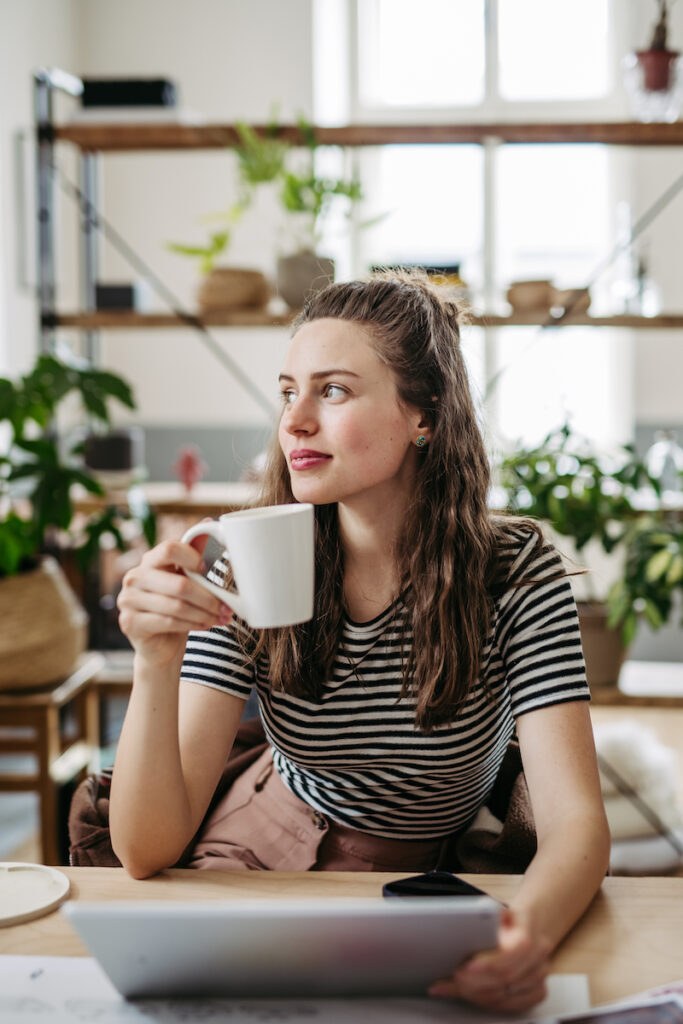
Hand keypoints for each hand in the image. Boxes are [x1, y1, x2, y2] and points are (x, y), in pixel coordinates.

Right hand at [117, 535, 233, 665]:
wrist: (160, 645)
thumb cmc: (176, 606)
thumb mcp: (186, 579)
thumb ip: (195, 554)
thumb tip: (209, 522)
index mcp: (149, 561)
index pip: (169, 548)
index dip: (192, 557)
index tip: (208, 568)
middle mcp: (134, 577)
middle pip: (179, 583)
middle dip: (208, 598)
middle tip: (227, 607)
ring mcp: (128, 600)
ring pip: (176, 606)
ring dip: (204, 613)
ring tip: (220, 618)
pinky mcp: (130, 623)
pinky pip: (169, 622)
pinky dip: (192, 624)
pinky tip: (205, 625)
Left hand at [428, 907, 551, 1012]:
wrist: (524, 924)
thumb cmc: (502, 917)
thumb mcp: (489, 909)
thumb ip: (478, 917)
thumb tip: (461, 926)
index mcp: (528, 923)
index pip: (518, 948)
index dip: (493, 962)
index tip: (469, 966)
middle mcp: (540, 948)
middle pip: (510, 975)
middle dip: (479, 980)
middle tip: (456, 978)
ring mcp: (542, 970)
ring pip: (510, 992)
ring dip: (481, 993)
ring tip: (460, 986)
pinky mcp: (540, 989)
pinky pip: (516, 1004)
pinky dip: (492, 1003)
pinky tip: (476, 995)